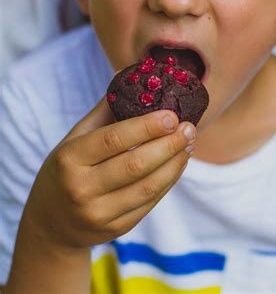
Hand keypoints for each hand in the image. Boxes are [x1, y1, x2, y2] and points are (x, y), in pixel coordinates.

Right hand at [23, 97, 194, 248]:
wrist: (52, 223)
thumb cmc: (66, 172)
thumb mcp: (74, 141)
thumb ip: (103, 114)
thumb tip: (131, 81)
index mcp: (69, 159)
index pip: (114, 139)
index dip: (146, 127)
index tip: (172, 115)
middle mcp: (81, 188)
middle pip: (136, 165)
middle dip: (169, 145)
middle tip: (189, 129)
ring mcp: (99, 212)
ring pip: (149, 186)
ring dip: (175, 163)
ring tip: (189, 144)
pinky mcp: (116, 227)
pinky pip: (150, 202)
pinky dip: (169, 180)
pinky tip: (179, 164)